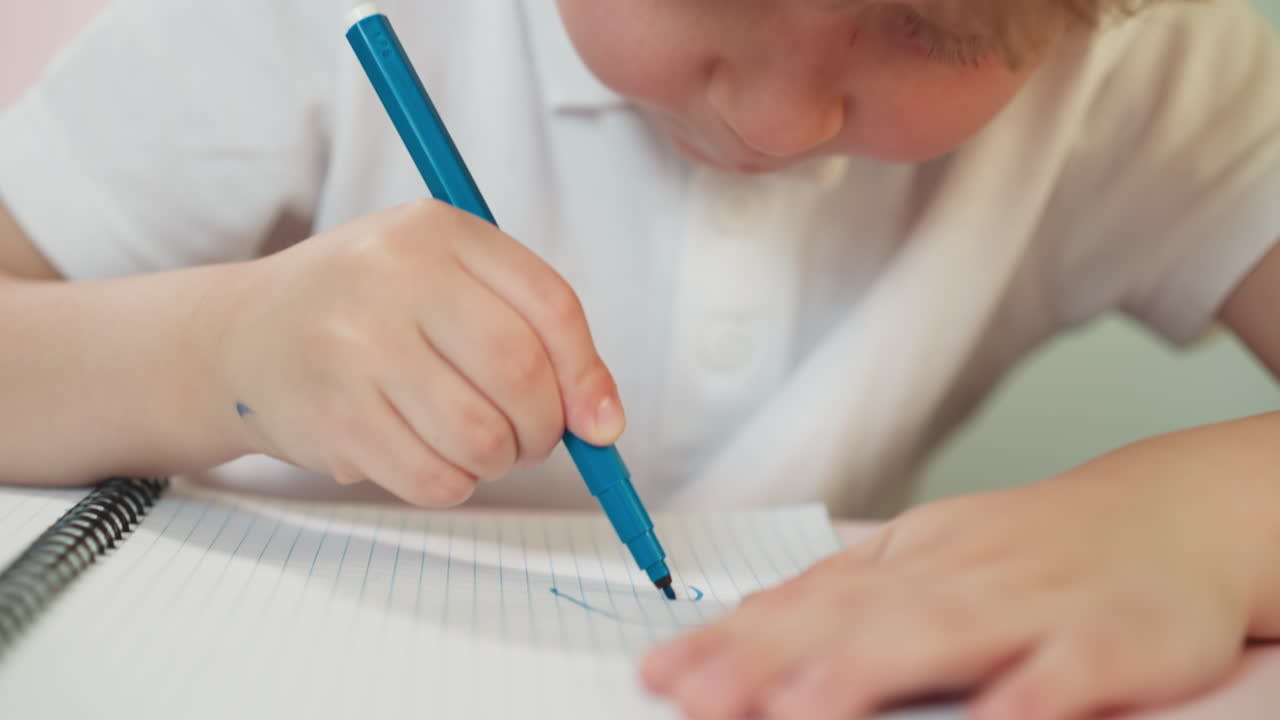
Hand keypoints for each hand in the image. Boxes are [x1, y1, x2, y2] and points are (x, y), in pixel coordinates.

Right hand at [213, 199, 622, 505]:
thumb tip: (602, 421)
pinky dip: (453, 484)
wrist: (242, 335)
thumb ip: (526, 329)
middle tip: (532, 439)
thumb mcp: (443, 279)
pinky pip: (434, 479)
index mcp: (437, 232)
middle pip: (520, 375)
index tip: (600, 422)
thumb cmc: (367, 310)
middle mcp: (394, 278)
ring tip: (477, 445)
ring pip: (482, 437)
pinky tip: (430, 458)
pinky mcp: (335, 417)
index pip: (549, 305)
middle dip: (544, 428)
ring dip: (498, 460)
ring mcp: (357, 348)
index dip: (588, 374)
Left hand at [640, 435, 1266, 719]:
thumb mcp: (931, 554)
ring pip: (940, 634)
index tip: (662, 672)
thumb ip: (847, 589)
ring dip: (864, 671)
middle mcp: (957, 576)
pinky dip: (1030, 692)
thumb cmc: (1033, 545)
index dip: (730, 639)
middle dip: (766, 660)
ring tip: (796, 710)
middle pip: (851, 618)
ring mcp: (1033, 603)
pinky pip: (1068, 669)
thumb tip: (749, 618)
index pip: (804, 601)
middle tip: (695, 697)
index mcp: (910, 561)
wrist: (1168, 515)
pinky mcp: (1112, 637)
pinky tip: (992, 719)